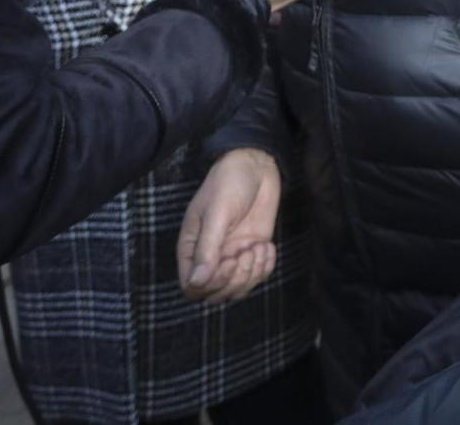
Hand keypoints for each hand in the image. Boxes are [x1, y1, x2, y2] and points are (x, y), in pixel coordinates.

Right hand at [177, 148, 280, 303]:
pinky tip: (268, 246)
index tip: (227, 262)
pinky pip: (258, 275)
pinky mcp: (252, 250)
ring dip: (252, 275)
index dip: (210, 285)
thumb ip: (207, 248)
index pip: (192, 288)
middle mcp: (211, 257)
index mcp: (192, 248)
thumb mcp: (216, 214)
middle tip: (245, 254)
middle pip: (216, 294)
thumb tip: (197, 282)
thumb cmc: (228, 183)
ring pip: (238, 289)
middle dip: (234, 281)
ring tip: (258, 248)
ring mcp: (232, 255)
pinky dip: (266, 267)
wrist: (255, 165)